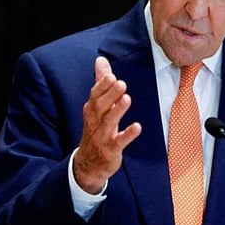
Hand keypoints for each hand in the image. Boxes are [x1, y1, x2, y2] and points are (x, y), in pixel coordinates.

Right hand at [73, 56, 142, 193]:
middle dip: (110, 95)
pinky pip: (118, 142)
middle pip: (100, 107)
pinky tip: (137, 127)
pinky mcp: (110, 151)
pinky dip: (127, 135)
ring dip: (118, 111)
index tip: (111, 75)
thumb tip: (101, 60)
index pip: (94, 96)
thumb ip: (101, 83)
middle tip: (121, 83)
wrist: (88, 164)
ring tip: (127, 99)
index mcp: (91, 111)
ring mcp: (101, 137)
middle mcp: (94, 123)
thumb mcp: (97, 107)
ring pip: (108, 123)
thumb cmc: (96, 130)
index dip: (102, 86)